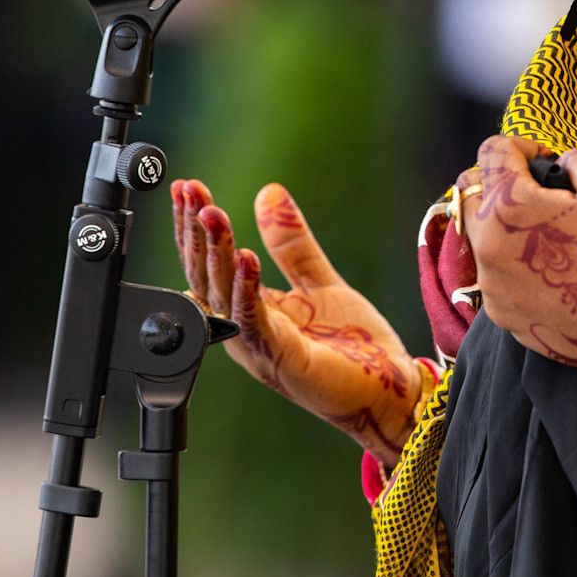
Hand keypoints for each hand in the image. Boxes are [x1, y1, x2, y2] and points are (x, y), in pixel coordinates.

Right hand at [172, 178, 421, 464]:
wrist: (389, 390)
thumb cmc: (352, 344)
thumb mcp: (319, 280)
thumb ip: (292, 242)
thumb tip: (269, 192)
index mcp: (248, 311)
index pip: (211, 264)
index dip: (196, 227)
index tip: (188, 187)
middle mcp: (244, 330)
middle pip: (207, 277)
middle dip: (196, 233)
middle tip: (189, 192)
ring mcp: (259, 348)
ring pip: (224, 296)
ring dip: (217, 252)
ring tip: (212, 213)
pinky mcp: (282, 360)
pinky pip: (256, 322)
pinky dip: (247, 290)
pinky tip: (246, 256)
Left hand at [458, 137, 576, 410]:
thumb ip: (575, 159)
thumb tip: (560, 165)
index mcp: (509, 206)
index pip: (491, 151)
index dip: (520, 144)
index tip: (545, 157)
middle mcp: (487, 245)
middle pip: (470, 193)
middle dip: (497, 181)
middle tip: (535, 190)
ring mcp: (491, 285)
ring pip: (481, 237)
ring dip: (504, 225)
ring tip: (545, 233)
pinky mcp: (500, 313)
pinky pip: (495, 274)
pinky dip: (513, 262)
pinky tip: (549, 270)